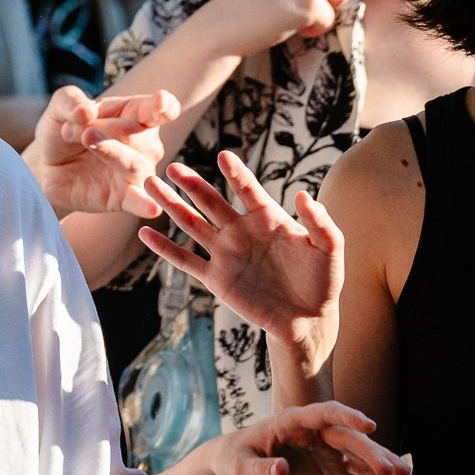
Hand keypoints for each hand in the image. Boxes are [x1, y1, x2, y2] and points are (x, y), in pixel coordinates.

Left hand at [28, 86, 181, 216]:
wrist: (45, 168)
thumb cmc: (63, 131)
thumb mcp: (59, 108)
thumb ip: (71, 102)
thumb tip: (87, 111)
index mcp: (137, 113)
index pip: (160, 109)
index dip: (164, 106)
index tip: (160, 101)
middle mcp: (146, 144)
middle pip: (134, 132)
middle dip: (99, 126)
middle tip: (68, 130)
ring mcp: (137, 172)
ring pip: (133, 163)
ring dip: (110, 150)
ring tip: (87, 139)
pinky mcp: (123, 198)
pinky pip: (138, 201)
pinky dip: (145, 204)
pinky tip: (152, 209)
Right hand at [139, 153, 342, 357]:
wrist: (308, 320)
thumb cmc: (322, 281)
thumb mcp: (329, 248)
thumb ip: (320, 222)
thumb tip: (304, 195)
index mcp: (268, 218)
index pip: (247, 189)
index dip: (236, 173)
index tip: (224, 155)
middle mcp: (242, 231)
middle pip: (210, 201)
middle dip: (191, 183)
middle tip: (171, 166)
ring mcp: (226, 253)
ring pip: (192, 224)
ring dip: (172, 205)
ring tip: (151, 184)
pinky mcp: (216, 278)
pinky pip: (185, 260)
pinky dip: (164, 248)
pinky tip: (145, 233)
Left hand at [209, 400, 408, 474]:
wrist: (238, 468)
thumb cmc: (235, 462)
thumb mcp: (240, 469)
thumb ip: (260, 469)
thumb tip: (280, 470)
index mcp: (291, 422)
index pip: (324, 413)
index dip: (347, 416)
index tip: (369, 425)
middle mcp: (313, 430)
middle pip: (348, 436)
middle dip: (372, 452)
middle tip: (394, 470)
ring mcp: (324, 445)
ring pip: (358, 451)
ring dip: (382, 463)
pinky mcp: (329, 462)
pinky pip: (357, 467)